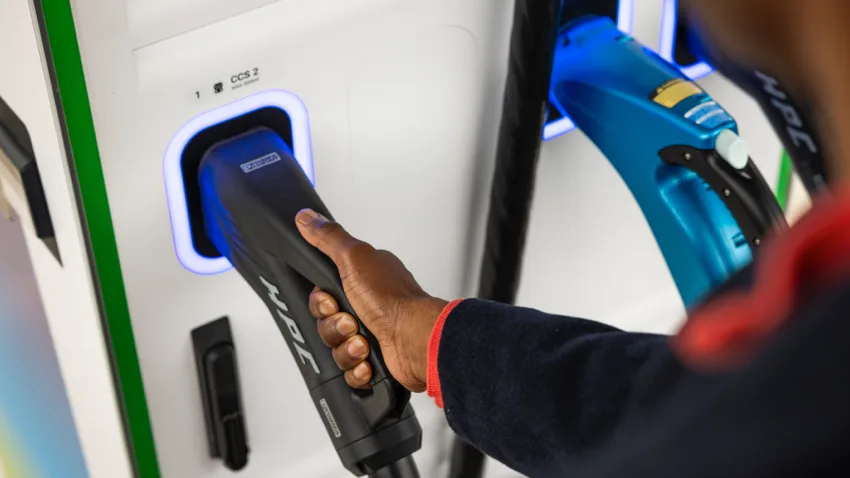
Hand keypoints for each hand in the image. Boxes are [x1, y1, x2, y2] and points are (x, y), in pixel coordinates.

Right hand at [295, 209, 447, 392]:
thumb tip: (307, 218)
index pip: (323, 293)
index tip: (331, 300)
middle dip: (334, 326)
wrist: (417, 341)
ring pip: (335, 348)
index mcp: (364, 280)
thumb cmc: (393, 301)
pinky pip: (349, 372)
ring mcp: (372, 334)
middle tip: (351, 321)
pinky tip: (369, 360)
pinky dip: (357, 368)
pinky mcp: (376, 361)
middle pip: (326, 322)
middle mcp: (368, 306)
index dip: (321, 301)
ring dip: (346, 348)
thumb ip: (329, 238)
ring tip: (363, 342)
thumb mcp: (355, 258)